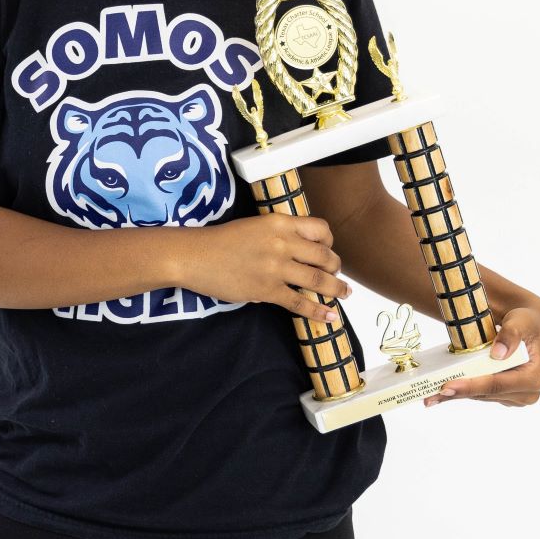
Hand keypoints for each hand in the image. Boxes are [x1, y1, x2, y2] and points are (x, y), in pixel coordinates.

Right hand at [181, 215, 351, 326]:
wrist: (194, 255)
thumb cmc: (220, 240)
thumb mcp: (254, 225)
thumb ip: (278, 234)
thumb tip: (297, 253)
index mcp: (279, 222)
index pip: (320, 228)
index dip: (330, 241)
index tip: (329, 249)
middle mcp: (282, 242)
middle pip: (324, 255)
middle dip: (336, 267)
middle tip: (338, 274)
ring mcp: (276, 268)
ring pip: (318, 279)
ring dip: (336, 288)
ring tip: (344, 293)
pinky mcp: (267, 290)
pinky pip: (300, 303)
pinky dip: (318, 311)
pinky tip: (331, 316)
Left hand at [422, 307, 539, 407]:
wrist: (533, 327)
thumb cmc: (529, 322)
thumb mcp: (523, 321)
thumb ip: (512, 334)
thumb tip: (497, 354)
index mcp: (534, 377)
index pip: (499, 384)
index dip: (472, 386)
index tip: (448, 386)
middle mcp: (527, 393)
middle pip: (485, 394)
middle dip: (458, 394)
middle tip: (429, 395)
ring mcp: (515, 397)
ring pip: (480, 397)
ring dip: (456, 396)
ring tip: (430, 396)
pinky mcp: (504, 396)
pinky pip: (480, 394)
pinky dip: (462, 392)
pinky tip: (441, 393)